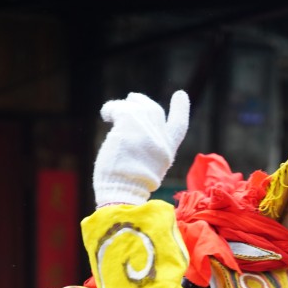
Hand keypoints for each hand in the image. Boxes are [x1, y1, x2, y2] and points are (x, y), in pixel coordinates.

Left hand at [93, 91, 189, 207]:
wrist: (123, 193)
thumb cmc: (129, 189)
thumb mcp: (150, 171)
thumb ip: (150, 152)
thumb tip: (136, 139)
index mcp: (167, 152)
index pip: (180, 126)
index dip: (180, 109)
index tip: (181, 95)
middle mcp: (160, 138)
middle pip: (154, 111)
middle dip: (143, 102)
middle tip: (132, 98)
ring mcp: (146, 129)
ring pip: (137, 106)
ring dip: (124, 106)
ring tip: (112, 113)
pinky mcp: (129, 122)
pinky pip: (119, 107)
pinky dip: (110, 109)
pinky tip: (106, 116)